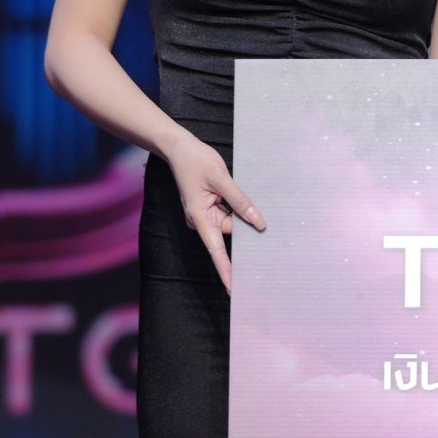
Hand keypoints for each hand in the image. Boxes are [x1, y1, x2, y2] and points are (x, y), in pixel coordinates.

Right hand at [161, 134, 262, 289]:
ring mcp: (205, 215)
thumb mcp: (221, 178)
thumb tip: (258, 223)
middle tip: (233, 193)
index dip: (226, 271)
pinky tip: (223, 187)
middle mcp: (202, 221)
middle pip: (231, 229)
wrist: (179, 148)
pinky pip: (229, 210)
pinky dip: (233, 202)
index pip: (216, 251)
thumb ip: (240, 200)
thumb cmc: (196, 161)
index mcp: (200, 217)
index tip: (233, 289)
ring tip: (223, 183)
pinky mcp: (210, 208)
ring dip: (236, 204)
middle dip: (240, 216)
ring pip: (232, 218)